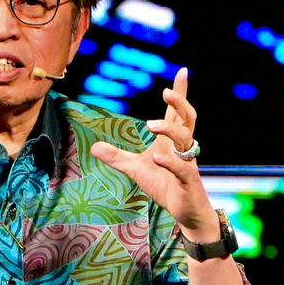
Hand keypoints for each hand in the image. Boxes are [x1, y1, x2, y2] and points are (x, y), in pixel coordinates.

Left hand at [89, 68, 217, 237]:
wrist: (185, 213)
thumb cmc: (166, 186)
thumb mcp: (136, 170)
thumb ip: (118, 158)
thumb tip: (94, 147)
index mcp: (172, 142)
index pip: (178, 114)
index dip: (181, 93)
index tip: (182, 71)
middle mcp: (183, 149)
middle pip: (188, 119)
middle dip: (180, 103)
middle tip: (166, 91)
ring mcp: (188, 164)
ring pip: (186, 139)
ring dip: (170, 129)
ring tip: (150, 125)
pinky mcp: (189, 182)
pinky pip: (183, 169)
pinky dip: (170, 162)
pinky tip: (157, 157)